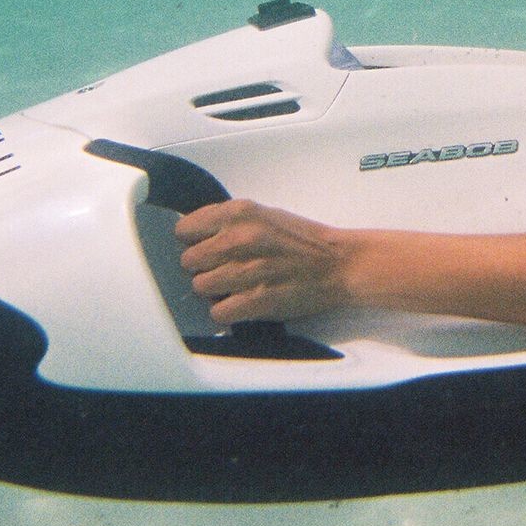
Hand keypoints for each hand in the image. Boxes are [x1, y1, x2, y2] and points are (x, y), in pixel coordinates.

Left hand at [174, 198, 351, 324]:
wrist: (340, 264)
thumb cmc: (304, 241)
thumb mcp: (265, 215)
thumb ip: (229, 222)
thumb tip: (195, 236)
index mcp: (240, 213)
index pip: (185, 230)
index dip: (194, 241)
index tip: (206, 247)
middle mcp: (239, 239)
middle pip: (189, 261)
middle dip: (204, 267)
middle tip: (224, 270)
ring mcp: (247, 271)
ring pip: (200, 287)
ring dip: (215, 291)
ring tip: (235, 287)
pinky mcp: (256, 300)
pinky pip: (217, 312)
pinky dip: (228, 312)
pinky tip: (242, 303)